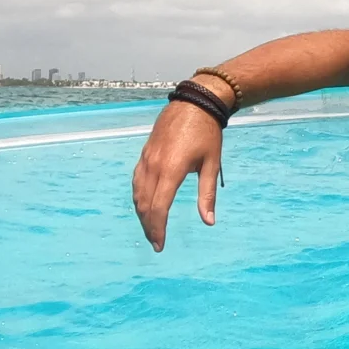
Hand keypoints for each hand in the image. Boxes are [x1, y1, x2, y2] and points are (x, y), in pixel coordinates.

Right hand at [131, 97, 225, 250]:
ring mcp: (146, 159)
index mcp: (172, 169)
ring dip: (141, 214)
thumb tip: (209, 221)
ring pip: (137, 193)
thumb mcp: (211, 164)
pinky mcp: (144, 154)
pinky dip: (138, 197)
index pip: (159, 207)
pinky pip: (136, 180)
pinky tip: (144, 205)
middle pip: (144, 204)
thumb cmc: (207, 134)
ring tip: (150, 229)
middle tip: (156, 243)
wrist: (194, 103)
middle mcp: (154, 165)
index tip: (160, 245)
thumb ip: (207, 194)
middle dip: (149, 226)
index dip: (158, 228)